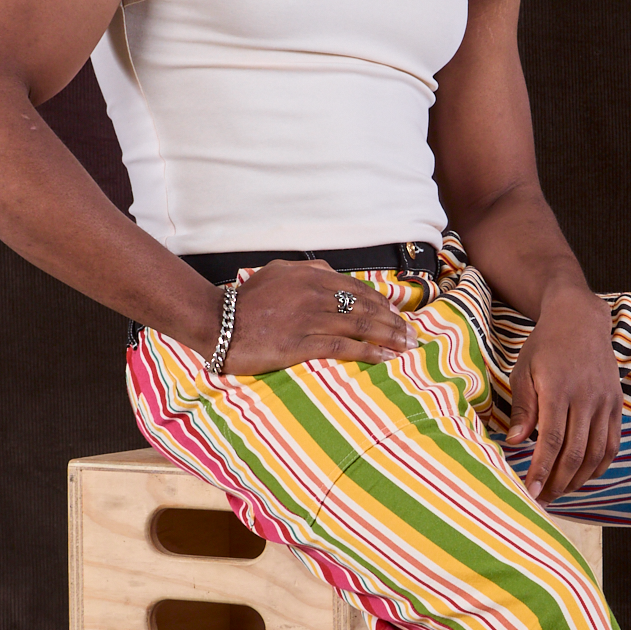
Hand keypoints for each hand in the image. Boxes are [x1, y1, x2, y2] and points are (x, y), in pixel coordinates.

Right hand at [221, 260, 413, 374]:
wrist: (218, 323)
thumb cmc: (247, 302)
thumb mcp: (277, 273)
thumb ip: (308, 271)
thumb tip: (333, 273)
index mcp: (311, 275)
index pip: (357, 288)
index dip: (383, 303)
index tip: (398, 315)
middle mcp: (314, 293)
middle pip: (365, 306)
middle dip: (393, 321)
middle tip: (412, 335)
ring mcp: (309, 319)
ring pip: (360, 325)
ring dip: (389, 337)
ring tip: (406, 347)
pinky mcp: (301, 344)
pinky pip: (344, 347)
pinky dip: (369, 352)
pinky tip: (385, 358)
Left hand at [505, 287, 620, 500]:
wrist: (581, 320)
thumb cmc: (545, 346)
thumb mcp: (524, 371)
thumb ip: (523, 408)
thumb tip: (516, 442)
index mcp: (559, 390)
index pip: (552, 441)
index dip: (541, 470)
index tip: (530, 492)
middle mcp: (586, 398)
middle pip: (575, 453)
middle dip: (557, 482)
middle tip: (541, 499)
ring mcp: (606, 402)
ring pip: (595, 453)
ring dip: (578, 479)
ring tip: (559, 491)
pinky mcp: (617, 404)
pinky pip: (612, 443)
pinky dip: (600, 466)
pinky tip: (584, 477)